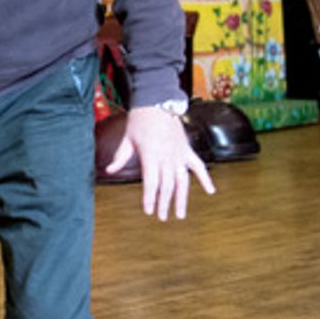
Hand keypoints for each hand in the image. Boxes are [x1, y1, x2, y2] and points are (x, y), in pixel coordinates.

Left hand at [106, 106, 215, 220]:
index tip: (148, 211)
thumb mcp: (127, 139)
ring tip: (180, 214)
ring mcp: (179, 154)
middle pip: (167, 185)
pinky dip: (205, 178)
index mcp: (151, 155)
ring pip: (183, 181)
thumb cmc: (140, 119)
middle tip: (162, 217)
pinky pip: (198, 166)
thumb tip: (109, 170)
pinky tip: (210, 191)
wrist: (157, 101)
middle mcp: (167, 157)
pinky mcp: (187, 149)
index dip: (150, 198)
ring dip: (182, 198)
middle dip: (164, 203)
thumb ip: (120, 157)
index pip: (151, 182)